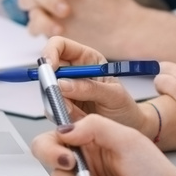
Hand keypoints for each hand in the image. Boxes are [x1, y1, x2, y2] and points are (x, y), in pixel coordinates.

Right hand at [41, 36, 155, 135]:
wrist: (127, 129)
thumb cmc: (125, 107)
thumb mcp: (113, 96)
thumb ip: (89, 88)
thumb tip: (63, 84)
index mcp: (87, 59)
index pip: (60, 46)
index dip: (50, 52)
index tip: (50, 67)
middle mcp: (73, 73)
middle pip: (48, 69)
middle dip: (52, 85)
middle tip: (64, 100)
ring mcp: (65, 90)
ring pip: (47, 92)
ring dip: (60, 104)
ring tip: (81, 114)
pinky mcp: (61, 107)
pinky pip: (51, 109)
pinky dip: (61, 116)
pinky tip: (79, 118)